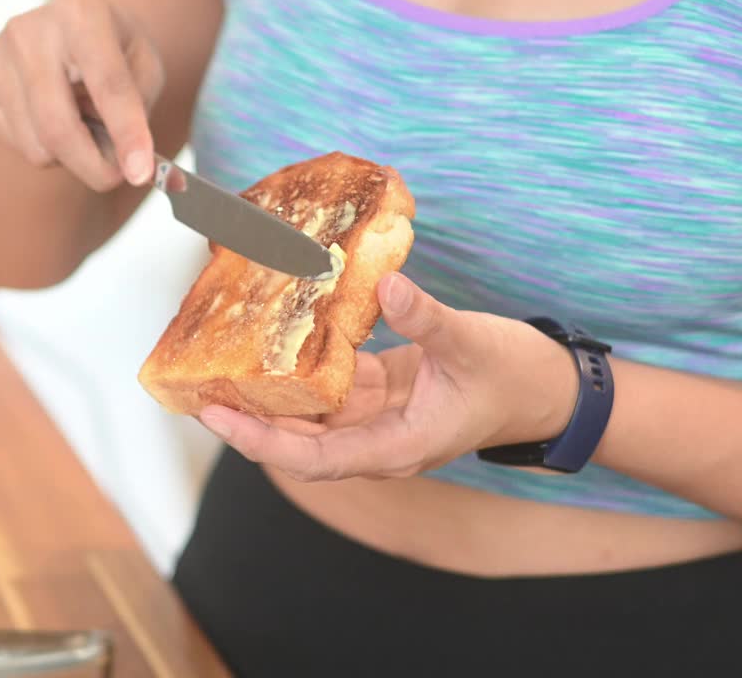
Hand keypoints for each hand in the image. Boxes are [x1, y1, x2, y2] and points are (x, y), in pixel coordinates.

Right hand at [0, 0, 164, 191]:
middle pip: (58, 126)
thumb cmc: (111, 51)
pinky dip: (43, 148)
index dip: (127, 133)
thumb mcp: (144, 67)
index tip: (140, 174)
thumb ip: (139, 110)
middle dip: (92, 166)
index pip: (108, 85)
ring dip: (69, 156)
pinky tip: (51, 118)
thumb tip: (131, 167)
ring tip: (81, 126)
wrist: (67, 33)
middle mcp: (29, 31)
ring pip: (36, 146)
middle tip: (115, 178)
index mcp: (80, 15)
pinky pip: (16, 146)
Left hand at [198, 273, 580, 481]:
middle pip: (295, 445)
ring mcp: (373, 422)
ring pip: (304, 421)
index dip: (262, 441)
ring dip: (263, 401)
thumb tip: (386, 283)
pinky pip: (324, 392)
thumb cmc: (514, 375)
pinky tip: (267, 347)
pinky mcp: (375, 397)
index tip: (218, 416)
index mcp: (397, 447)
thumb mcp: (472, 343)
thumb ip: (428, 318)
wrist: (545, 388)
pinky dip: (294, 374)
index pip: (314, 458)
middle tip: (196, 389)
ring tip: (217, 369)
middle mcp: (376, 442)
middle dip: (246, 422)